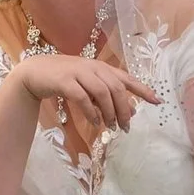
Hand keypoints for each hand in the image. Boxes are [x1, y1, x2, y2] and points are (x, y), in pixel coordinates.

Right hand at [7, 54, 159, 132]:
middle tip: (126, 127)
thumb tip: (131, 112)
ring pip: (102, 92)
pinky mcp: (64, 81)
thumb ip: (107, 96)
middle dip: (124, 109)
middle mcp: (92, 67)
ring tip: (111, 126)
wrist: (36, 72)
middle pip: (116, 88)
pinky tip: (94, 122)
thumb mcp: (89, 85)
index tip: (158, 101)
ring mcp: (78, 72)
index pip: (127, 78)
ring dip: (109, 112)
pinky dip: (91, 112)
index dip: (143, 90)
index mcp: (101, 67)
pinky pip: (82, 98)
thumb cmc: (65, 79)